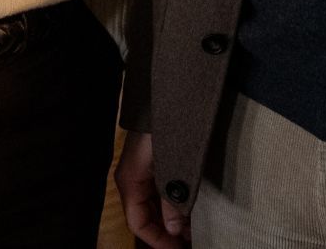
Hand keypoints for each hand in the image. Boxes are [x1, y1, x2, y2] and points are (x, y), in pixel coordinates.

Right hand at [115, 131, 188, 247]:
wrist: (173, 92)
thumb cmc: (166, 126)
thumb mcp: (172, 166)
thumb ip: (171, 199)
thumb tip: (173, 228)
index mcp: (130, 181)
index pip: (138, 222)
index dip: (158, 240)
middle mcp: (134, 179)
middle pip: (147, 216)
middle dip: (167, 232)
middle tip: (193, 241)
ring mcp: (145, 170)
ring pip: (156, 205)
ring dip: (173, 218)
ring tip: (196, 229)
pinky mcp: (157, 162)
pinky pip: (163, 191)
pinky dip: (176, 203)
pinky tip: (193, 210)